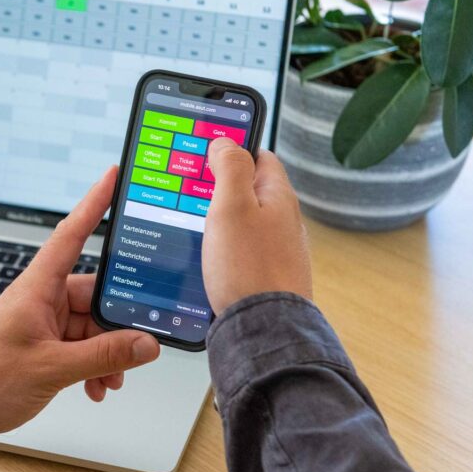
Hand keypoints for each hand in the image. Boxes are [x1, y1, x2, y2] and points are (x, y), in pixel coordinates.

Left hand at [0, 166, 160, 455]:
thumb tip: (144, 344)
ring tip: (111, 379)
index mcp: (37, 289)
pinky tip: (96, 387)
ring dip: (107, 353)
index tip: (112, 177)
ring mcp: (41, 324)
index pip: (72, 234)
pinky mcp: (40, 346)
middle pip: (94, 295)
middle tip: (139, 344)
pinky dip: (93, 366)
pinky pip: (79, 347)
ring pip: (90, 327)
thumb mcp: (51, 369)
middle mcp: (40, 300)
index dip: (94, 203)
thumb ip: (103, 356)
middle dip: (118, 324)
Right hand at [201, 138, 311, 314]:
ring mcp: (276, 250)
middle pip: (249, 189)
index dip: (231, 148)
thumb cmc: (250, 269)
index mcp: (279, 196)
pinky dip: (222, 247)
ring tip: (191, 223)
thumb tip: (225, 142)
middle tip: (189, 189)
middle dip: (219, 186)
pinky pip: (241, 250)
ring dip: (218, 219)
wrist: (264, 329)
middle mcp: (283, 221)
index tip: (206, 149)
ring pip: (243, 222)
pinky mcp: (265, 275)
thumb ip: (230, 167)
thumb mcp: (232, 205)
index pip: (258, 155)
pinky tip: (205, 256)